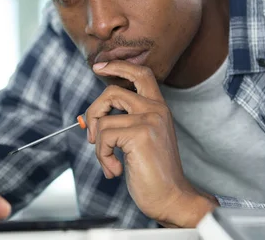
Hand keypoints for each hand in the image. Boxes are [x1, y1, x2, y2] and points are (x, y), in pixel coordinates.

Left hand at [86, 60, 216, 227]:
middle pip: (112, 91)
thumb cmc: (153, 173)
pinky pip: (103, 137)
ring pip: (103, 120)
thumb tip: (94, 115)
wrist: (172, 198)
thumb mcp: (141, 139)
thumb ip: (127, 121)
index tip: (99, 67)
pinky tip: (114, 170)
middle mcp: (156, 109)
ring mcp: (149, 120)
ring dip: (98, 146)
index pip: (140, 74)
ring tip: (109, 162)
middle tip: (91, 135)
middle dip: (93, 112)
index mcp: (158, 108)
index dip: (118, 66)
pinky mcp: (140, 134)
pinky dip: (102, 157)